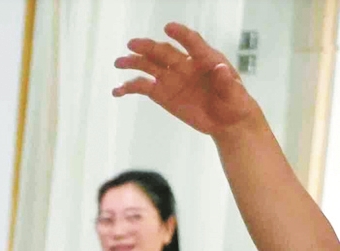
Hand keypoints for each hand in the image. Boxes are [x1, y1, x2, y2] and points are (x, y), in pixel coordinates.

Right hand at [114, 24, 264, 135]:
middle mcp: (186, 65)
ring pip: (150, 66)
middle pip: (165, 52)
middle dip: (149, 47)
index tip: (168, 28)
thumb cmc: (235, 104)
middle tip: (132, 45)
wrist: (226, 121)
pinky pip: (143, 88)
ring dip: (134, 63)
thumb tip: (219, 68)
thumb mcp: (235, 93)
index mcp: (206, 59)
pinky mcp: (162, 94)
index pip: (192, 42)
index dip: (181, 35)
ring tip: (119, 63)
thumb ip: (227, 81)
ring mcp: (172, 79)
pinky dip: (129, 88)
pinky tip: (117, 91)